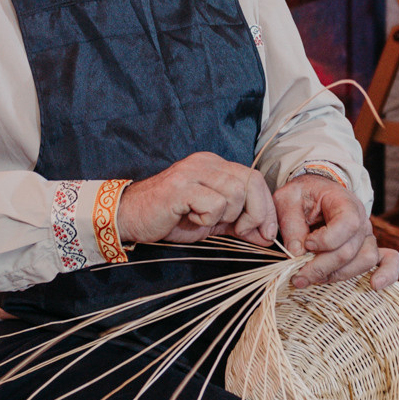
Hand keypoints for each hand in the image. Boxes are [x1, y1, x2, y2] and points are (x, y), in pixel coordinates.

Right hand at [118, 152, 277, 247]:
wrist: (131, 218)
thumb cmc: (170, 219)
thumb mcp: (213, 222)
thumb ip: (240, 225)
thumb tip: (267, 237)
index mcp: (216, 165)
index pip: (255, 178)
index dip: (267, 207)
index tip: (267, 233)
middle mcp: (206, 162)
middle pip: (252, 182)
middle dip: (256, 213)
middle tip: (241, 232)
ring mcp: (193, 172)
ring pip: (235, 193)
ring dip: (226, 217)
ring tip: (205, 221)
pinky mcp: (181, 187)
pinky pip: (214, 204)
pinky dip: (208, 219)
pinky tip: (190, 218)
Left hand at [275, 174, 398, 289]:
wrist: (314, 194)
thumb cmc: (302, 196)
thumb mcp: (287, 200)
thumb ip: (290, 224)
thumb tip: (297, 253)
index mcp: (344, 202)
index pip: (347, 223)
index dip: (326, 240)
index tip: (306, 244)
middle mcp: (361, 220)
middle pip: (350, 250)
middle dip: (321, 267)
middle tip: (297, 277)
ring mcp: (367, 236)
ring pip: (364, 261)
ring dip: (337, 275)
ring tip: (312, 279)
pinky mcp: (368, 248)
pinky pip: (389, 260)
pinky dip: (387, 274)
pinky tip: (374, 285)